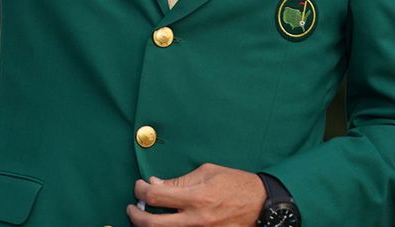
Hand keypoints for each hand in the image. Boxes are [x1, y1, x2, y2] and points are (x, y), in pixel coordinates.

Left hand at [126, 163, 265, 226]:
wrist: (262, 205)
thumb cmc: (235, 184)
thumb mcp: (206, 173)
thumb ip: (179, 181)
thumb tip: (154, 185)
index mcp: (196, 197)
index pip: (155, 197)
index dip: (140, 191)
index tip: (139, 187)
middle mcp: (197, 219)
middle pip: (152, 224)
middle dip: (135, 215)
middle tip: (132, 208)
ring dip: (150, 225)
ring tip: (147, 217)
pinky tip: (168, 222)